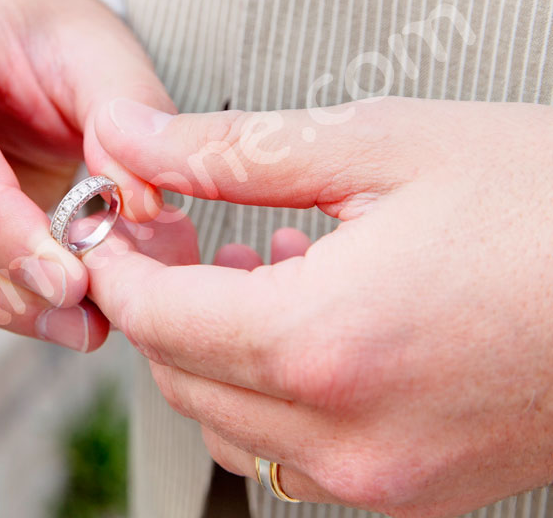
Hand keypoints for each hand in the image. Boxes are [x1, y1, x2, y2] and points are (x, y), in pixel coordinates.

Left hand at [84, 96, 552, 515]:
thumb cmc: (552, 207)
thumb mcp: (380, 147)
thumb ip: (229, 151)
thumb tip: (130, 139)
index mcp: (325, 341)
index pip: (154, 319)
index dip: (118, 268)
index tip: (113, 230)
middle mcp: (346, 431)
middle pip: (181, 375)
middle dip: (160, 305)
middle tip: (181, 237)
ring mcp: (380, 476)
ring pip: (228, 422)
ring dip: (213, 347)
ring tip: (251, 269)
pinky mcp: (413, 490)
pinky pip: (292, 448)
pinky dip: (269, 386)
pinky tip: (306, 318)